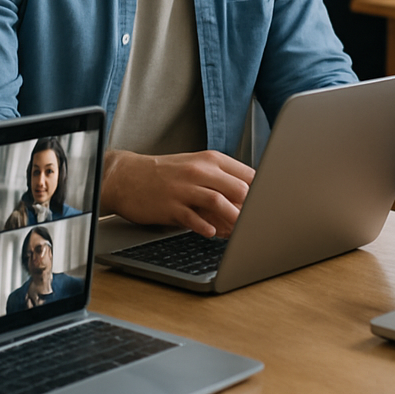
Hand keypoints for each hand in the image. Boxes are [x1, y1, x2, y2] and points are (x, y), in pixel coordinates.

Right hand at [100, 149, 254, 237]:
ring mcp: (184, 187)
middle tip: (257, 225)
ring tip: (240, 233)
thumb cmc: (164, 174)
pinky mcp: (170, 205)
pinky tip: (211, 234)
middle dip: (252, 210)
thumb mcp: (195, 168)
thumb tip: (248, 203)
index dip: (262, 193)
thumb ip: (221, 181)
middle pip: (239, 189)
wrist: (126, 176)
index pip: (248, 175)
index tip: (268, 208)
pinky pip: (194, 218)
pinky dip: (206, 227)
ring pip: (220, 203)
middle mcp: (199, 170)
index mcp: (210, 160)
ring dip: (234, 221)